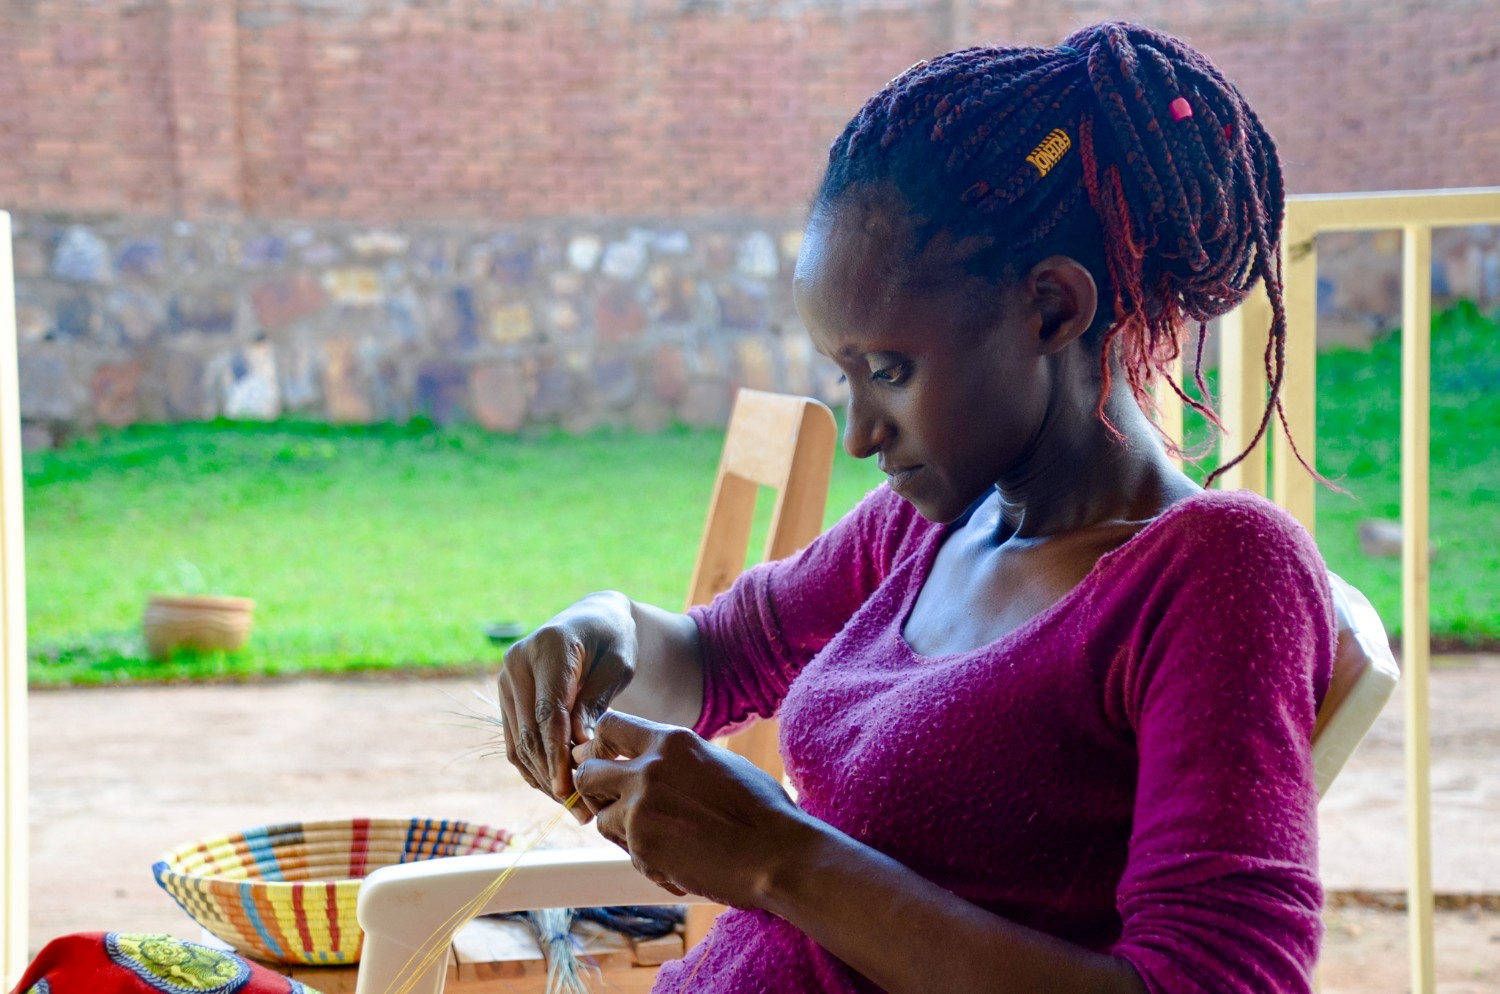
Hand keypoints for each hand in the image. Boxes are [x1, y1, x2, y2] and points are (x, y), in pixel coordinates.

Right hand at [497, 592, 636, 803]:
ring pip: (519, 743)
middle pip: (530, 732)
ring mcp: (507, 680)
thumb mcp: (618, 665)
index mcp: (548, 647)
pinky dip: (534, 768)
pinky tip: (557, 789)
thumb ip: (596, 701)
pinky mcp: (507, 697)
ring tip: (574, 808)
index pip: (548, 711)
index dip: (556, 754)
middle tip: (582, 810)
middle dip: (553, 775)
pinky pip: (515, 742)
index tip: (568, 788)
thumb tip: (579, 746)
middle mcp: (517, 662)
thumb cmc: (614, 640)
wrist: (593, 619)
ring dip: (543, 779)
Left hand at [572, 711, 812, 907]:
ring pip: (601, 818)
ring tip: (662, 840)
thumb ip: (677, 758)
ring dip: (622, 831)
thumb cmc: (761, 810)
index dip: (600, 747)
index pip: (608, 726)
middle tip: (620, 807)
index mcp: (672, 741)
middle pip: (586, 771)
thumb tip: (650, 758)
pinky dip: (646, 860)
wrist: (778, 855)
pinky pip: (625, 852)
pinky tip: (681, 863)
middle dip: (597, 791)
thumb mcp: (717, 762)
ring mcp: (641, 807)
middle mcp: (650, 767)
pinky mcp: (642, 845)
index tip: (609, 763)